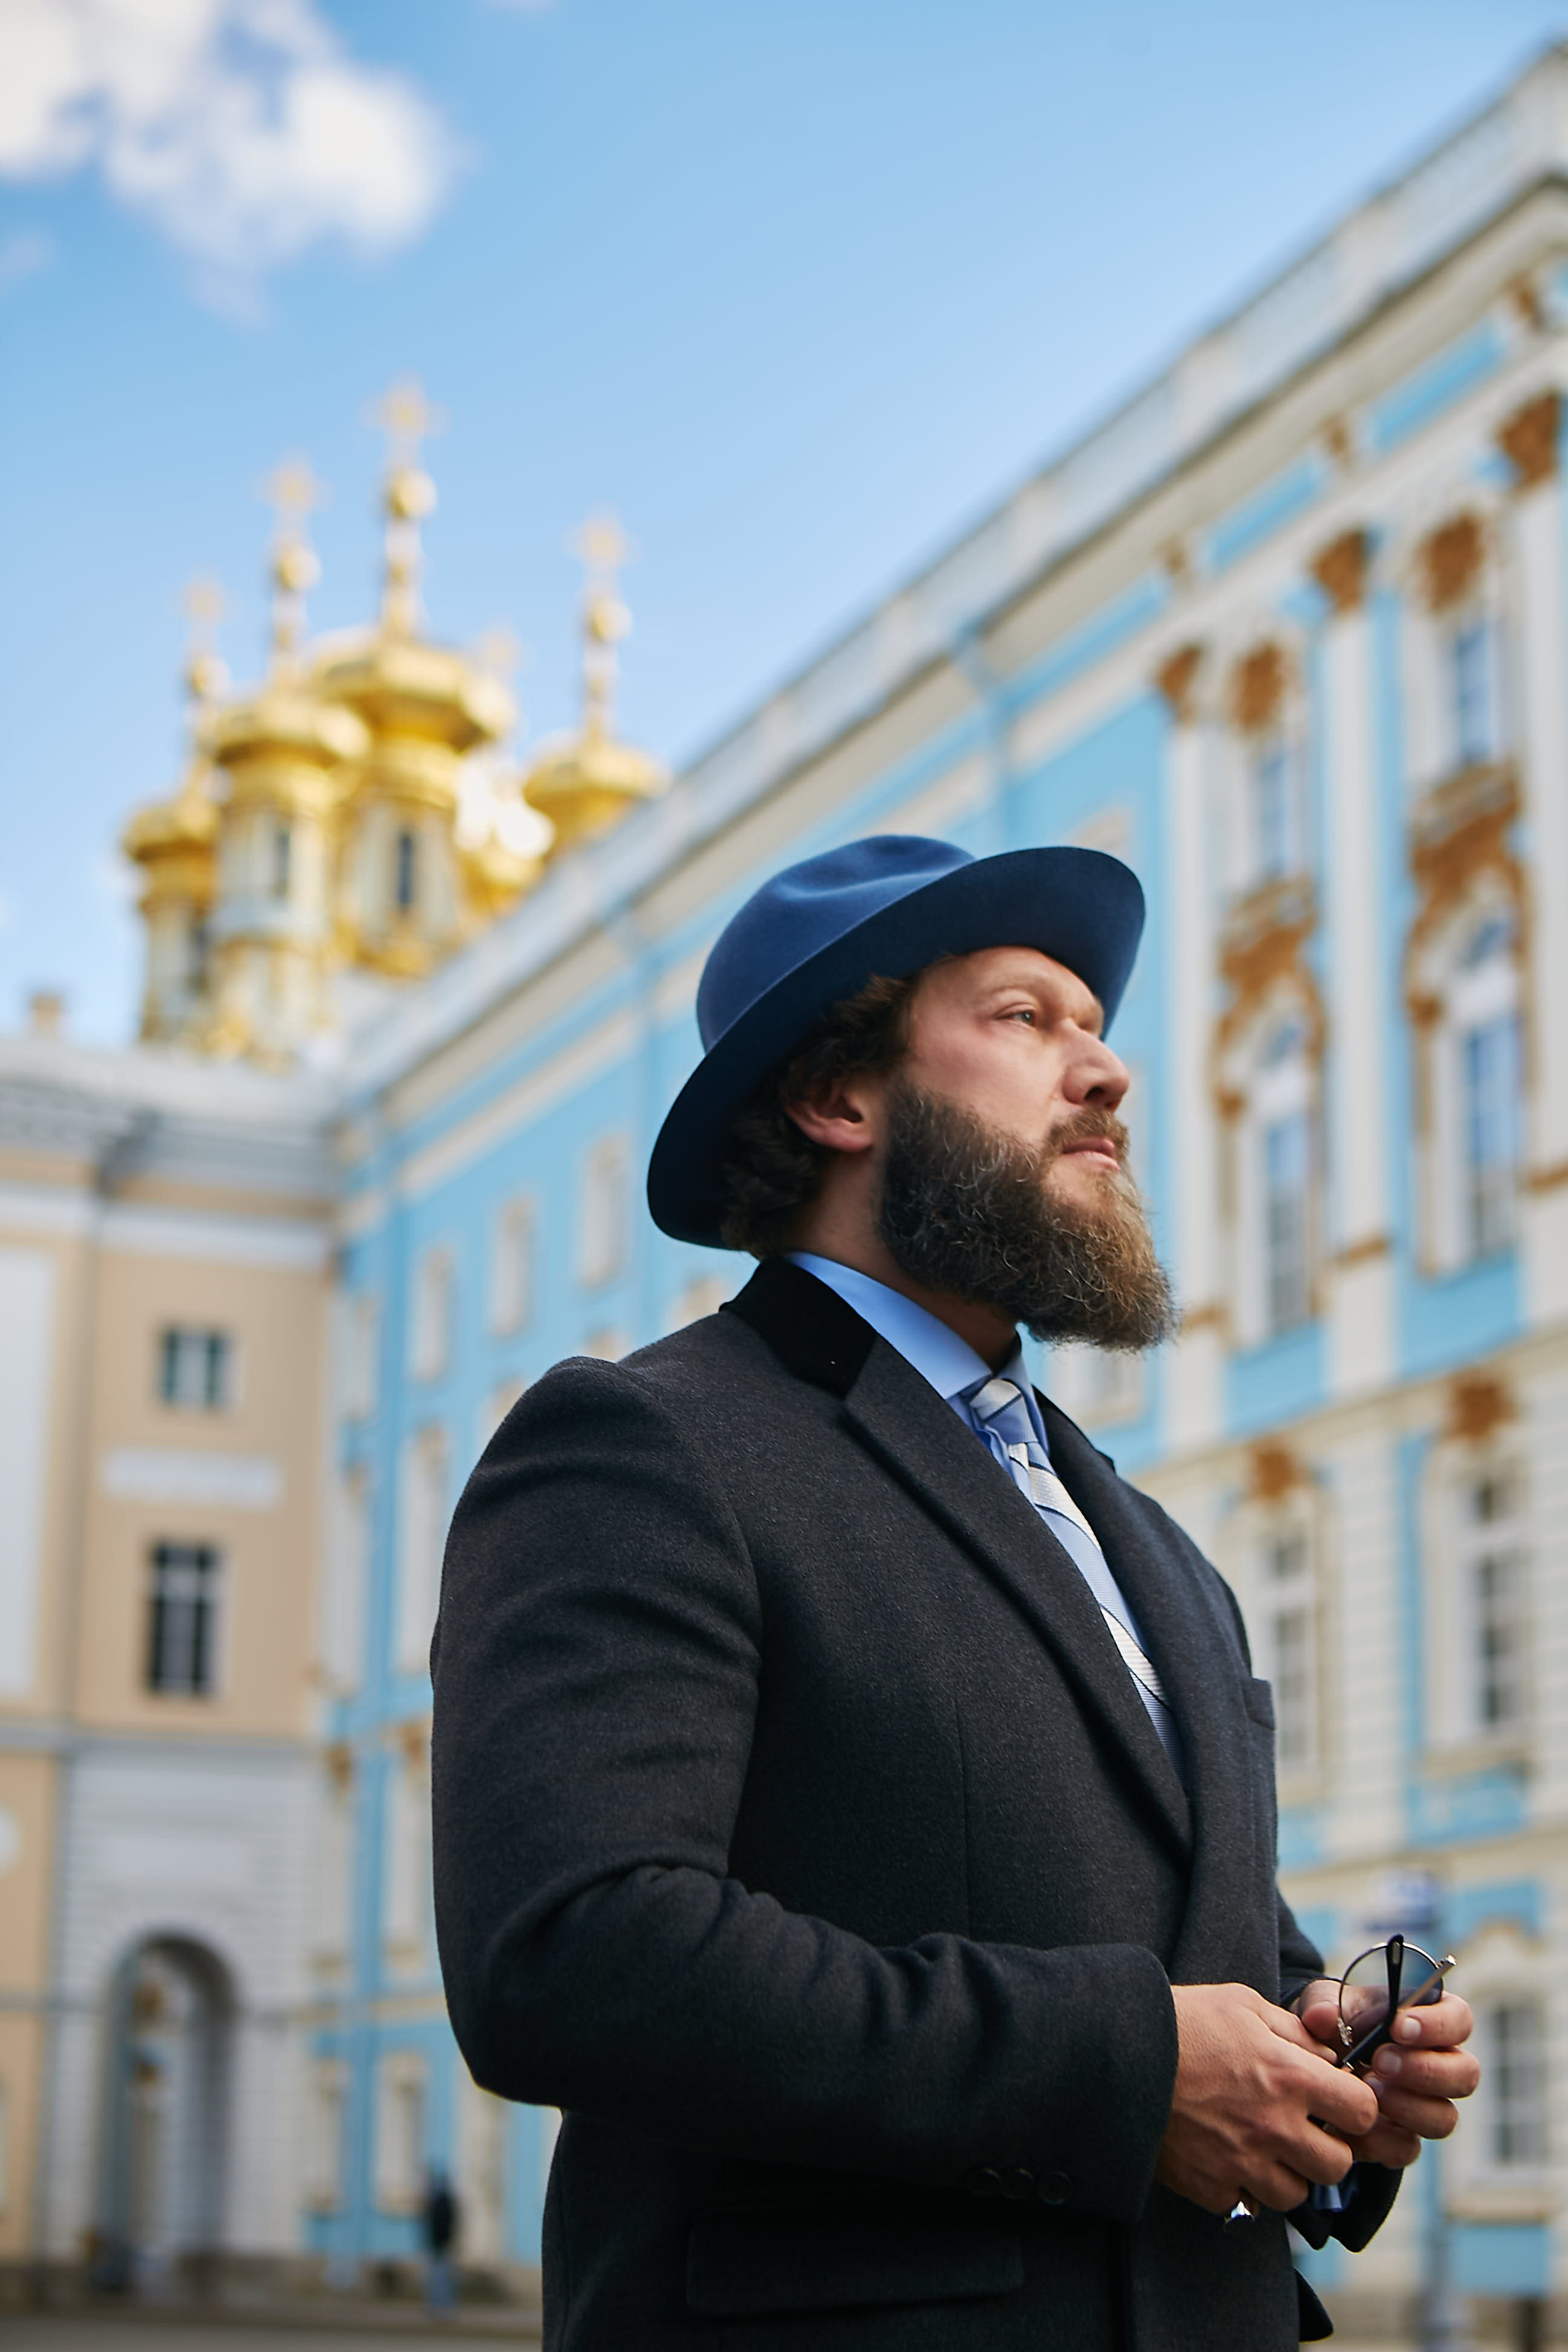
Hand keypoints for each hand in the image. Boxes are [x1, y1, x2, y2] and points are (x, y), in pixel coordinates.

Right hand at [1156, 1983, 1377, 2215]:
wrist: (1117, 2054)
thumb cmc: (1182, 2020)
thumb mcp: (1241, 2004)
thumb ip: (1293, 2031)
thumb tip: (1329, 2058)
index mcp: (1289, 2076)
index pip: (1362, 2113)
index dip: (1355, 2107)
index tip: (1337, 2101)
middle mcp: (1274, 2127)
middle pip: (1337, 2165)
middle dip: (1326, 2148)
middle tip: (1301, 2129)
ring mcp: (1243, 2163)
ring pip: (1295, 2194)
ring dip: (1286, 2173)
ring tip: (1261, 2145)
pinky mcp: (1211, 2187)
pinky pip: (1245, 2204)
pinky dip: (1240, 2187)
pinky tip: (1224, 2157)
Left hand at [1296, 1990, 1479, 2170]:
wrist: (1313, 2067)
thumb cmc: (1332, 2026)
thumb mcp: (1322, 2004)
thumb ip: (1323, 2004)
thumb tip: (1323, 2017)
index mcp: (1427, 2023)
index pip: (1459, 2019)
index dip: (1438, 2025)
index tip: (1399, 2026)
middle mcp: (1438, 2067)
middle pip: (1466, 2074)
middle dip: (1426, 2069)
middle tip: (1381, 2061)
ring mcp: (1425, 2108)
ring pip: (1445, 2118)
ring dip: (1408, 2106)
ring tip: (1369, 2089)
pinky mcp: (1402, 2141)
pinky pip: (1407, 2149)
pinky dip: (1379, 2139)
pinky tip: (1352, 2124)